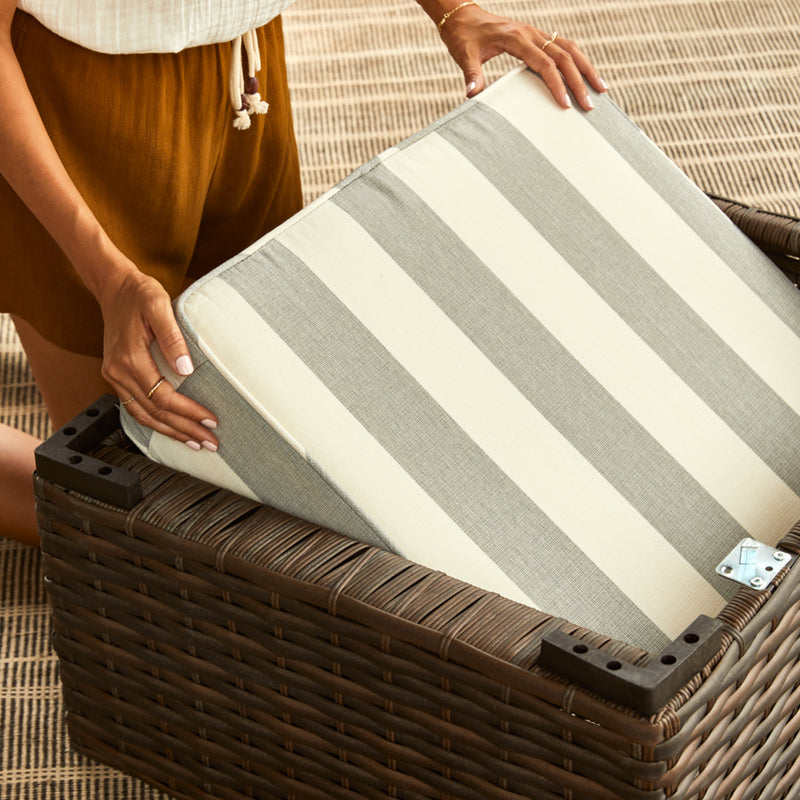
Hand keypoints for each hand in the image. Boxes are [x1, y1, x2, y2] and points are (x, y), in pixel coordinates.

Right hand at [98, 262, 218, 451]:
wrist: (115, 288)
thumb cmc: (140, 294)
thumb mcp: (159, 305)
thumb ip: (173, 337)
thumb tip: (186, 369)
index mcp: (130, 358)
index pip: (163, 397)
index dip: (187, 412)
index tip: (210, 420)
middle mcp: (118, 372)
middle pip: (154, 412)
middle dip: (183, 429)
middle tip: (210, 442)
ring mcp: (114, 376)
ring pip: (142, 415)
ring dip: (170, 431)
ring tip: (194, 443)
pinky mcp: (117, 376)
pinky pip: (135, 407)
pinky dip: (154, 422)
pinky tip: (171, 430)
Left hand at [437, 4, 605, 109]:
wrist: (462, 15)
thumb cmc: (462, 36)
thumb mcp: (464, 55)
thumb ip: (471, 74)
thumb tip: (472, 96)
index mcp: (516, 38)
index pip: (544, 63)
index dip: (557, 84)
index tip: (565, 105)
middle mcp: (531, 33)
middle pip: (564, 56)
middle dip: (579, 81)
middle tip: (590, 105)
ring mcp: (536, 33)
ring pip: (569, 48)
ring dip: (586, 68)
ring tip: (600, 89)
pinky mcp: (536, 36)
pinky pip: (563, 46)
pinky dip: (577, 61)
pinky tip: (585, 75)